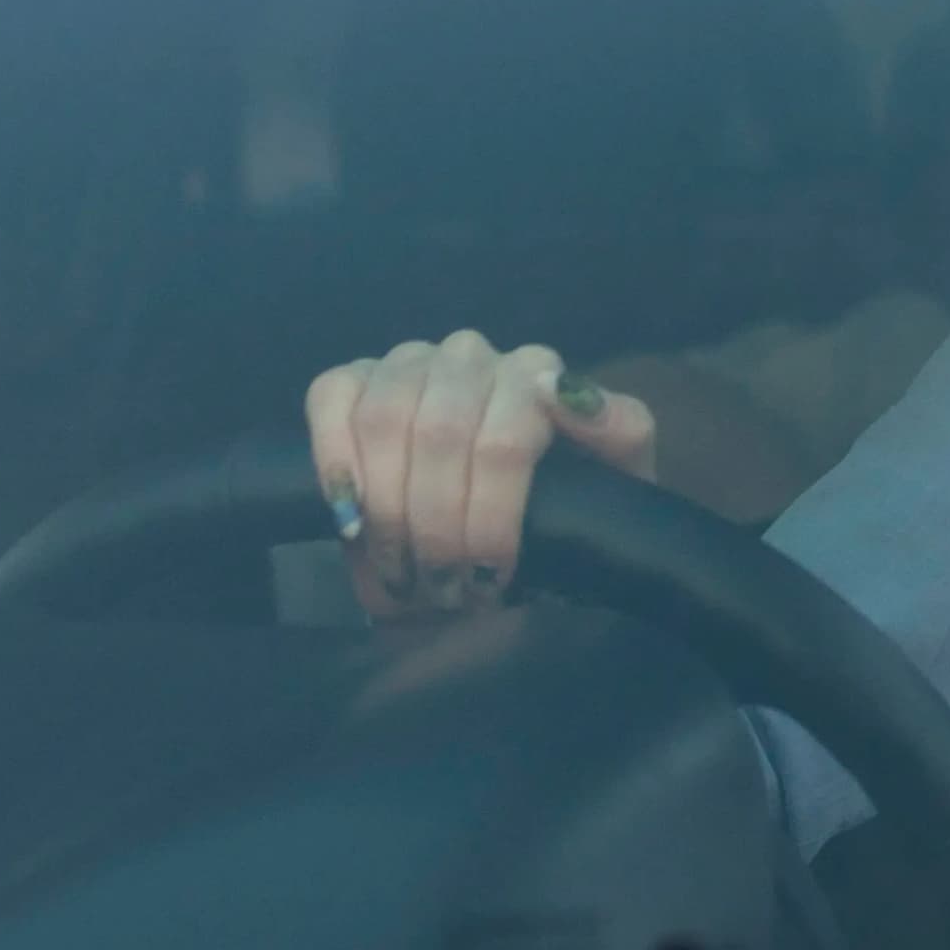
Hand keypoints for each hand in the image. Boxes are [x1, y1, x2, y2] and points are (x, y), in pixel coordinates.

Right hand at [303, 331, 656, 618]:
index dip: (491, 519)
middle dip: (437, 528)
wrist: (511, 516)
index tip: (492, 580)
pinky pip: (331, 399)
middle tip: (445, 592)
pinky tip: (347, 518)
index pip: (506, 440)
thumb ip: (618, 430)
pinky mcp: (353, 378)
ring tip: (403, 574)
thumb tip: (566, 390)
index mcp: (536, 372)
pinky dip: (333, 462)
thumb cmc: (568, 501)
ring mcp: (409, 362)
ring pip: (384, 421)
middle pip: (440, 435)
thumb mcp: (615, 476)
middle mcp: (472, 357)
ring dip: (387, 510)